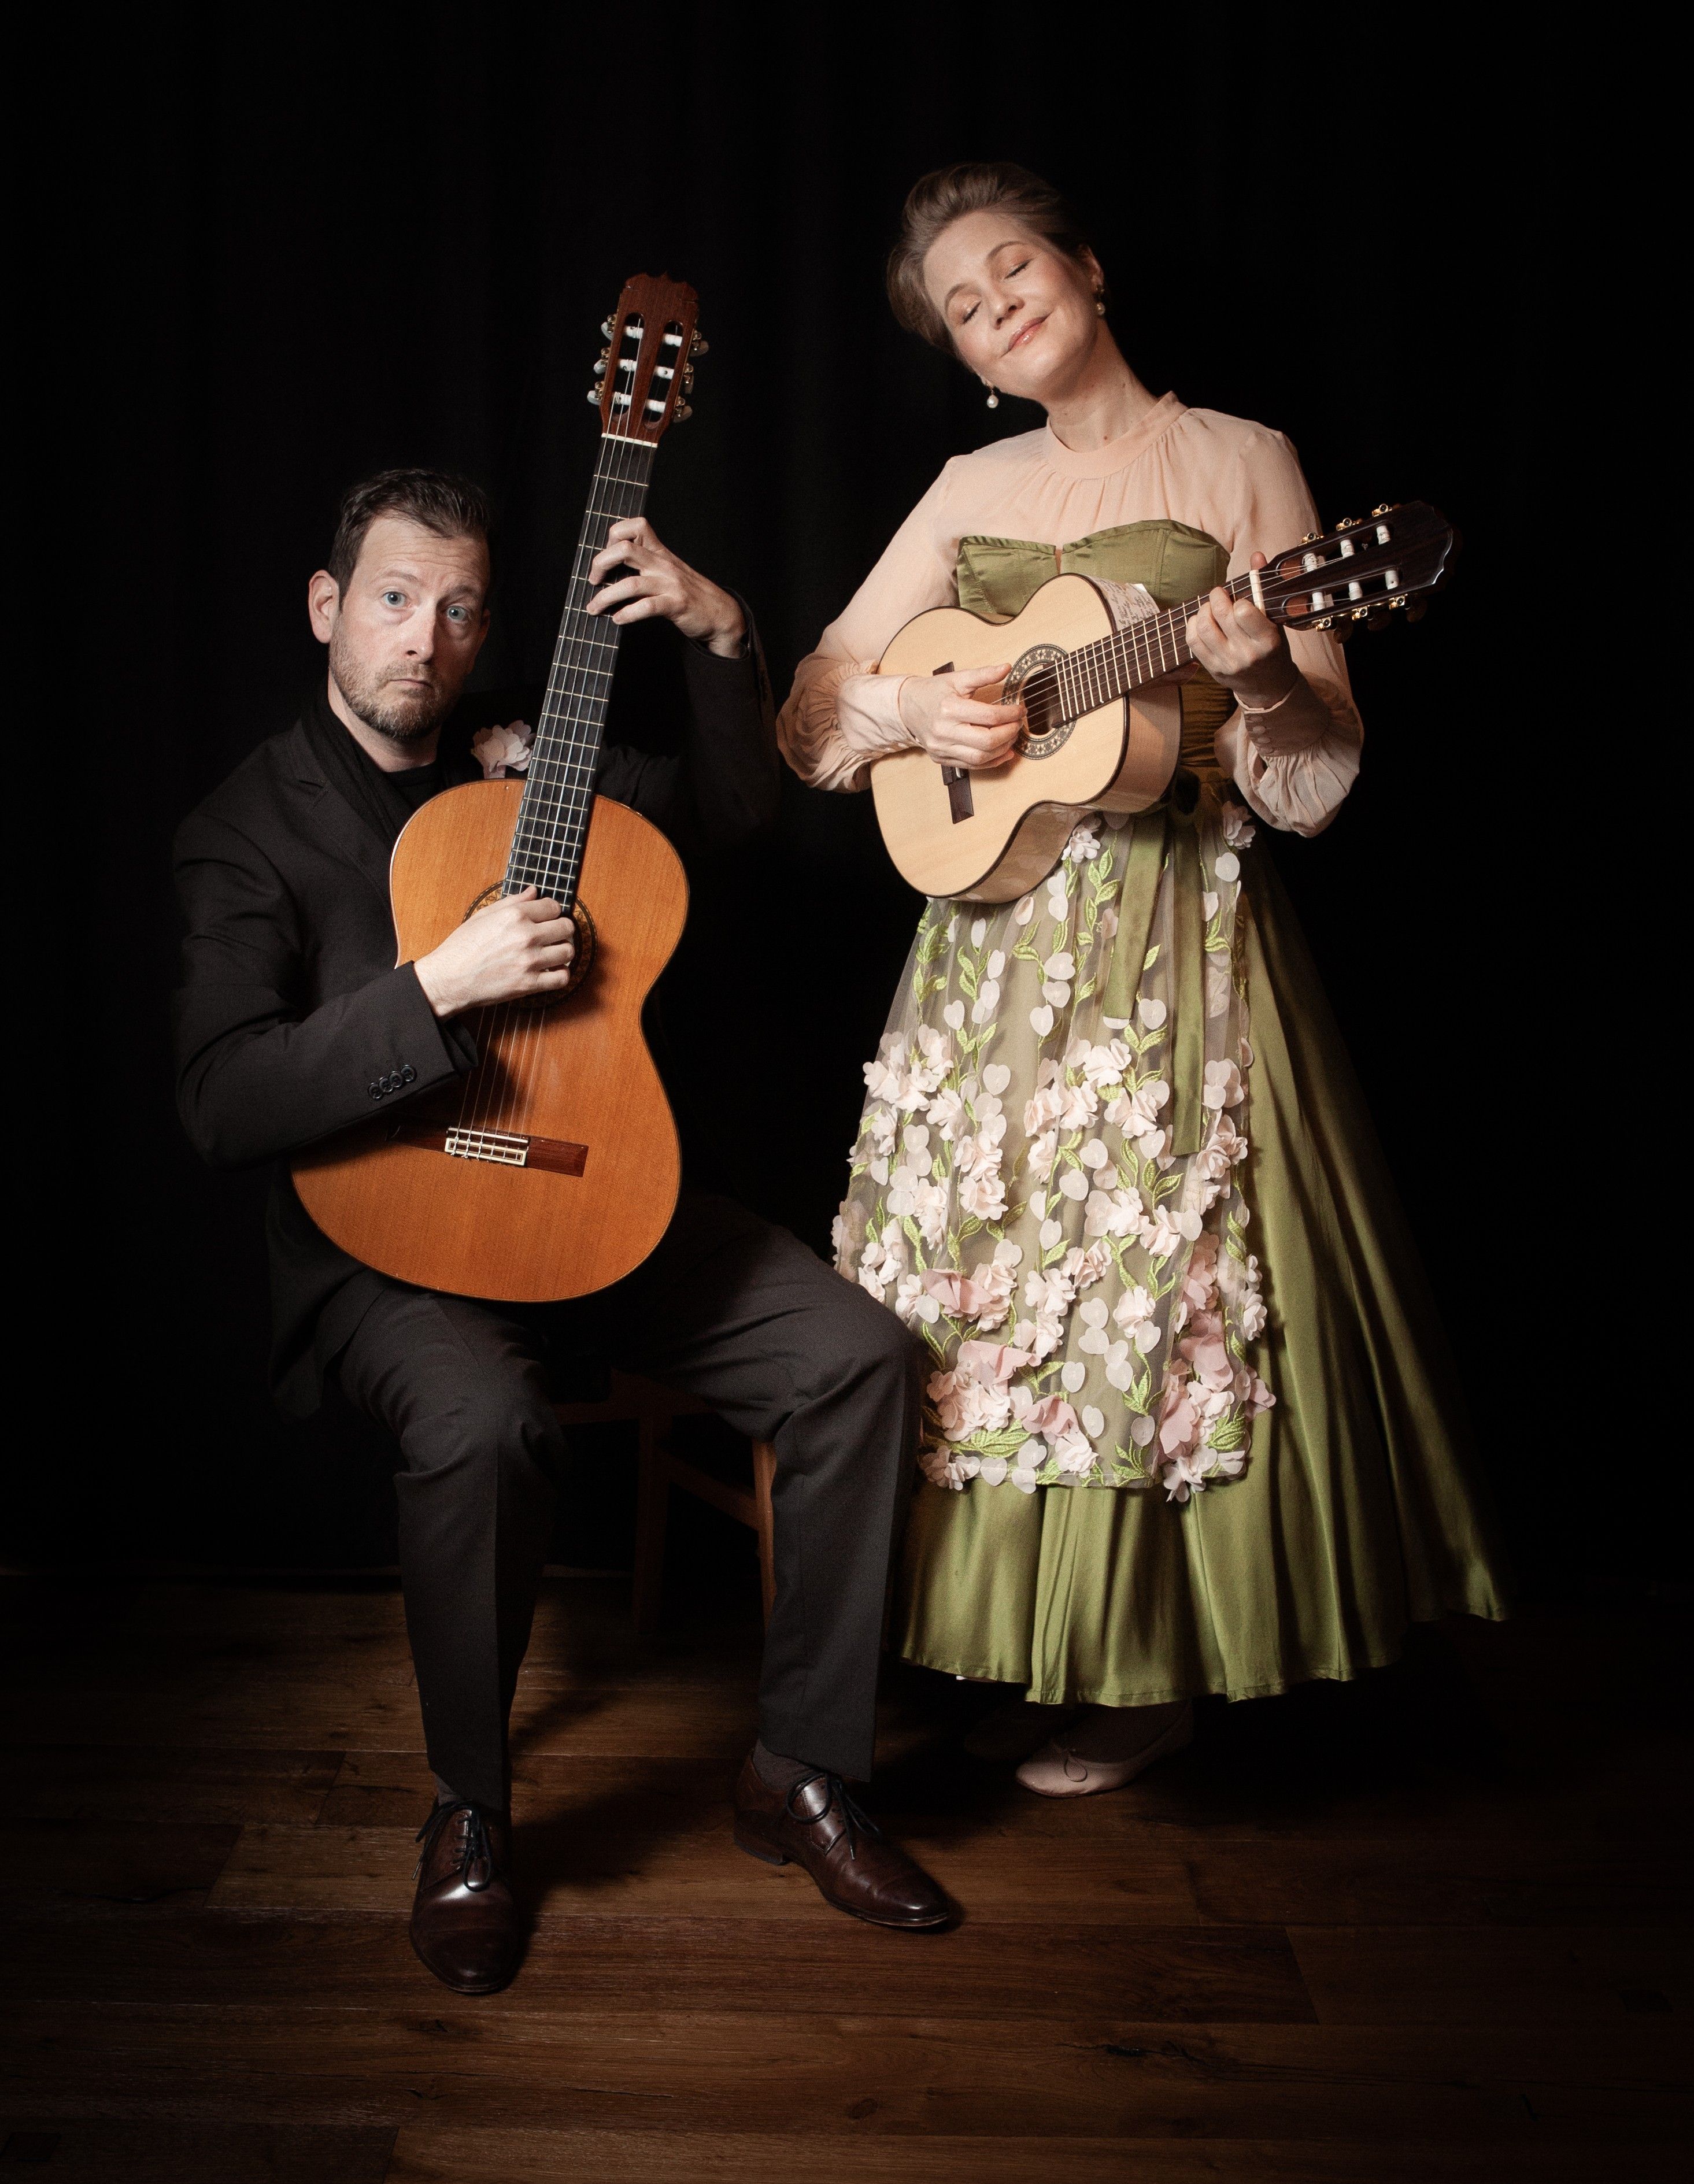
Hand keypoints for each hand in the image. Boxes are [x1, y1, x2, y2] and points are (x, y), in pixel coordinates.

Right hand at [414, 888, 575, 1017]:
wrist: (449, 978)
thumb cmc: (462, 946)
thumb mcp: (483, 915)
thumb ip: (513, 902)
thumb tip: (534, 891)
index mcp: (515, 915)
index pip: (554, 907)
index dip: (552, 912)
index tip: (547, 918)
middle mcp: (526, 935)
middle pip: (566, 928)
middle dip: (562, 930)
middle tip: (553, 936)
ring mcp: (529, 961)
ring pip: (568, 952)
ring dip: (563, 952)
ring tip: (552, 953)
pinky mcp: (529, 984)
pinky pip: (562, 978)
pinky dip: (560, 975)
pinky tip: (550, 971)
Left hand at [585, 518, 744, 655]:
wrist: (721, 614)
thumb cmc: (689, 594)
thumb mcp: (668, 571)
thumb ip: (646, 564)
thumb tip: (610, 571)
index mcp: (660, 553)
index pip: (636, 526)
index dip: (614, 536)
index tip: (606, 558)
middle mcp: (663, 564)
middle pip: (624, 550)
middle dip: (600, 564)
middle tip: (593, 581)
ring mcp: (670, 584)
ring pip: (630, 583)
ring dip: (606, 597)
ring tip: (594, 608)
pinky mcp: (676, 605)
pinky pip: (647, 607)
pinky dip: (628, 614)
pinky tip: (618, 619)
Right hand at [896, 663, 1023, 766]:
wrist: (907, 708)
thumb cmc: (933, 692)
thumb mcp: (957, 678)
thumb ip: (983, 674)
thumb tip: (1006, 667)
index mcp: (949, 708)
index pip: (989, 716)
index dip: (1010, 714)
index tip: (1020, 710)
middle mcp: (944, 732)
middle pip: (986, 741)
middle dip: (1009, 733)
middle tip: (1018, 724)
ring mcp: (942, 748)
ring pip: (981, 758)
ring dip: (1003, 749)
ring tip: (1012, 736)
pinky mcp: (942, 759)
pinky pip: (972, 766)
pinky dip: (992, 762)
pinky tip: (1004, 752)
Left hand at [1184, 552, 1299, 711]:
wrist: (1268, 686)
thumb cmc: (1273, 647)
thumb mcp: (1276, 620)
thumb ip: (1263, 587)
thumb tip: (1256, 556)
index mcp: (1267, 640)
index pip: (1242, 612)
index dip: (1237, 599)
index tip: (1238, 598)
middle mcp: (1247, 654)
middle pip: (1220, 616)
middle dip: (1217, 598)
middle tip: (1219, 594)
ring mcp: (1228, 664)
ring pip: (1204, 627)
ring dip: (1203, 610)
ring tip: (1210, 608)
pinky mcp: (1212, 670)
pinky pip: (1193, 642)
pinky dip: (1193, 625)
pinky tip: (1201, 621)